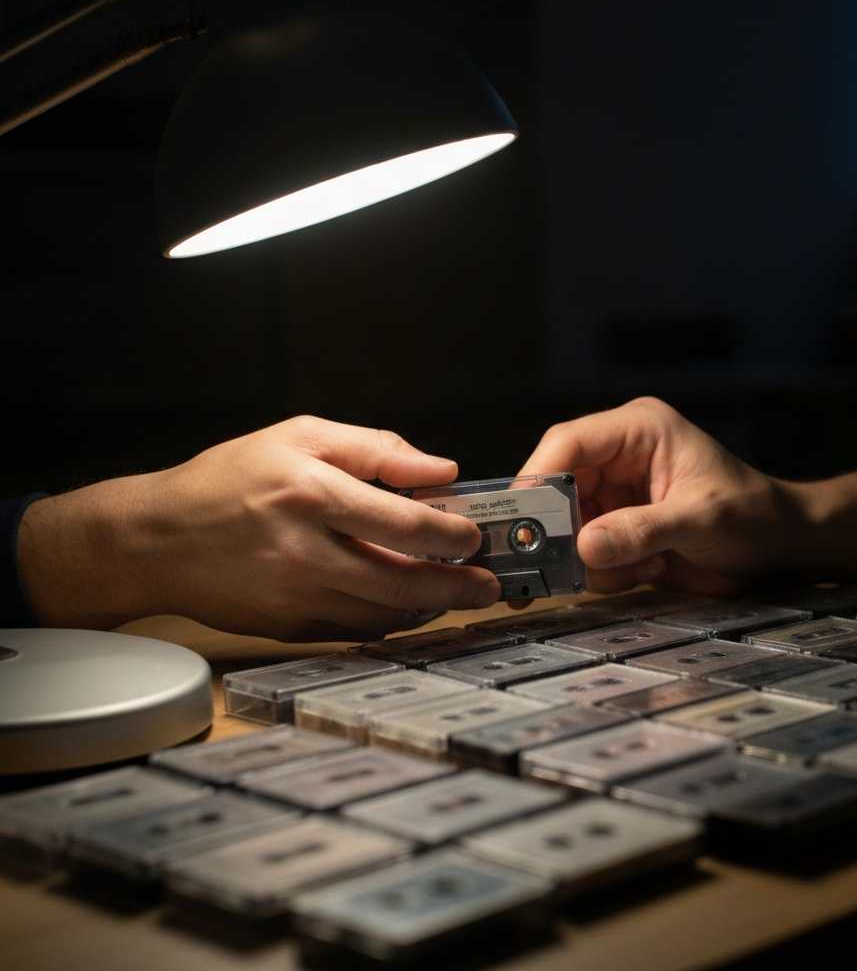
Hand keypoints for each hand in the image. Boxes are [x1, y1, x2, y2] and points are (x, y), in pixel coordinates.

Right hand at [18, 416, 501, 640]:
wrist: (158, 539)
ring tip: (454, 593)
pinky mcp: (288, 627)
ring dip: (428, 607)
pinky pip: (355, 630)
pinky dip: (388, 620)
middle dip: (458, 587)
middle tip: (488, 585)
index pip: (404, 523)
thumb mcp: (300, 436)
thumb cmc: (230, 479)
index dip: (452, 533)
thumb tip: (442, 469)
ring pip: (384, 615)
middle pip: (404, 581)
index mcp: (312, 494)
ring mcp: (295, 597)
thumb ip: (376, 449)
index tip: (475, 535)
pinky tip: (405, 604)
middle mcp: (305, 552)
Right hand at [522, 397, 856, 592]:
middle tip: (543, 567)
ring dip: (584, 557)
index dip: (537, 478)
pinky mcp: (616, 527)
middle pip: (555, 486)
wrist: (782, 549)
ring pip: (565, 524)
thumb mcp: (702, 520)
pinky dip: (601, 572)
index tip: (520, 519)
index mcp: (638, 431)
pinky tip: (645, 573)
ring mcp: (614, 494)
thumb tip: (585, 546)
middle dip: (554, 528)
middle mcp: (618, 457)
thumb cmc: (755, 517)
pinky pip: (584, 551)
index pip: (569, 443)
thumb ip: (643, 531)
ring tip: (636, 570)